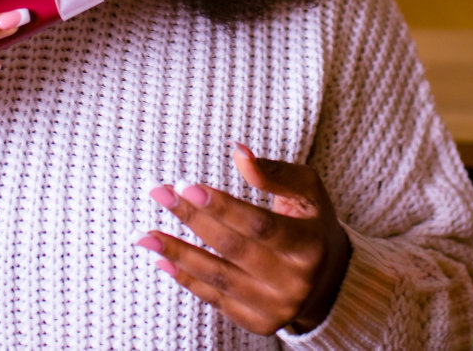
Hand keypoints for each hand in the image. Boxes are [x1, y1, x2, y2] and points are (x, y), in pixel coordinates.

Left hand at [139, 143, 352, 335]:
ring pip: (217, 277)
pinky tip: (162, 258)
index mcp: (309, 246)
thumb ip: (273, 173)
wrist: (329, 279)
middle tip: (158, 193)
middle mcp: (295, 282)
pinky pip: (215, 299)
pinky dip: (186, 278)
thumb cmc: (311, 222)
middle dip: (191, 219)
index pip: (258, 225)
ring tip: (143, 233)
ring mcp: (276, 308)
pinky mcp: (259, 323)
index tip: (185, 185)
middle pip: (231, 249)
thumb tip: (237, 150)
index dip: (221, 205)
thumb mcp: (306, 191)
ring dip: (177, 253)